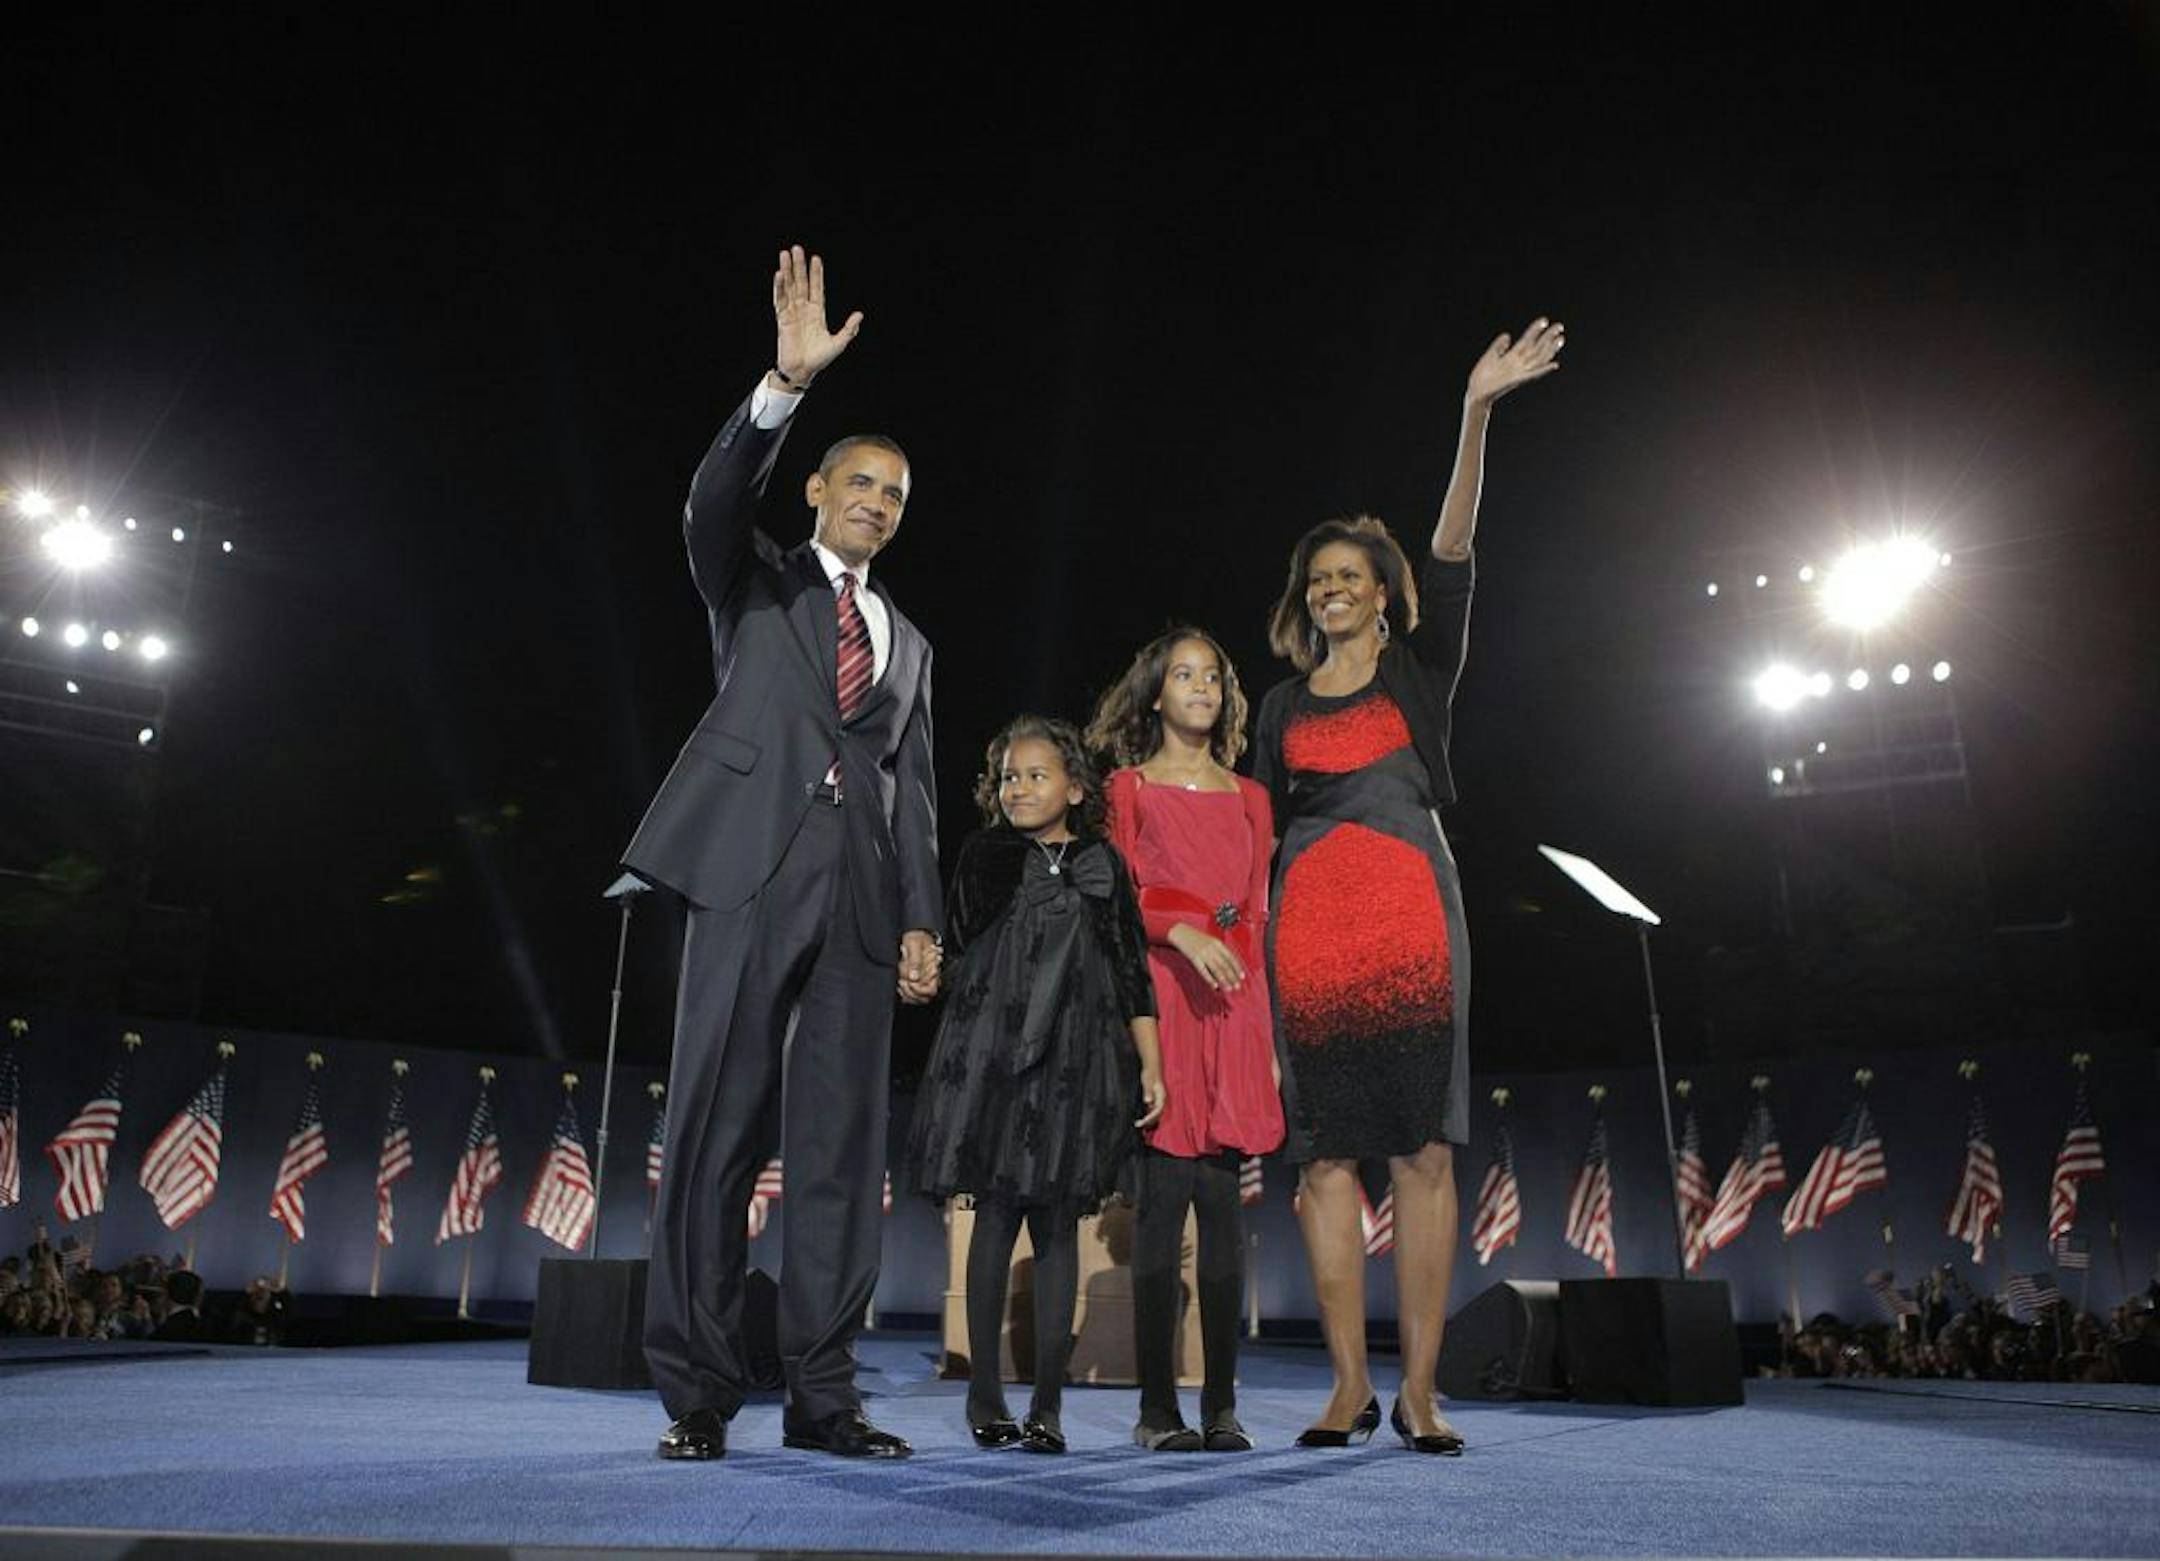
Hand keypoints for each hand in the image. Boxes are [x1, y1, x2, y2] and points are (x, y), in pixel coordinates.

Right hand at [771, 244, 863, 387]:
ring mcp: (792, 313)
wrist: (802, 372)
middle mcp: (804, 309)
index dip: (816, 274)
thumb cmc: (819, 359)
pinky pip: (780, 300)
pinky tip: (780, 274)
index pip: (816, 288)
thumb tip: (860, 314)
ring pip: (789, 287)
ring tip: (785, 254)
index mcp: (817, 313)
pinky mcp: (782, 319)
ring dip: (788, 271)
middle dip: (800, 266)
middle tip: (797, 248)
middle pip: (801, 283)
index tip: (816, 258)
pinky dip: (779, 287)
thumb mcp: (838, 343)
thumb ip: (849, 329)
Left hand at [896, 929, 940, 1004]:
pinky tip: (899, 985)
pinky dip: (904, 994)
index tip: (909, 982)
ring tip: (900, 982)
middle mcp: (930, 979)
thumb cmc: (916, 939)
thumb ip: (915, 960)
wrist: (915, 936)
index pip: (931, 991)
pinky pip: (912, 996)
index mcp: (934, 970)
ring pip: (918, 999)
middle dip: (911, 993)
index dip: (920, 990)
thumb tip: (913, 977)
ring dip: (907, 994)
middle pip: (924, 998)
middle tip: (901, 982)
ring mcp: (923, 982)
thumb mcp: (914, 944)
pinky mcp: (916, 983)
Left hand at [1135, 1067, 1167, 1129]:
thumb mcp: (1148, 1082)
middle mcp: (1161, 1100)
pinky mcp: (1154, 1100)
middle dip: (1148, 1121)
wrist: (1152, 1068)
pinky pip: (1152, 1111)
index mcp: (1161, 1097)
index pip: (1157, 1111)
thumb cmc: (1150, 1074)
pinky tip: (1140, 1118)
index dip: (1150, 1118)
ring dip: (1148, 1120)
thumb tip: (1148, 1101)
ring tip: (1138, 1124)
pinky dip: (1147, 1115)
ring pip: (1155, 1114)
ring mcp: (1158, 1101)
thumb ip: (1148, 1092)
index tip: (1143, 1122)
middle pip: (1157, 1115)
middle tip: (1137, 1124)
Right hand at [1167, 923, 1245, 990]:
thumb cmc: (1197, 938)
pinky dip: (1210, 979)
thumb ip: (1219, 950)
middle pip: (1225, 965)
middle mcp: (1212, 949)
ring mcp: (1203, 954)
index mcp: (1218, 944)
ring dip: (1223, 980)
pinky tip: (1214, 985)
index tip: (1242, 977)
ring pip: (1216, 969)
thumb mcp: (1211, 940)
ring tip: (1228, 988)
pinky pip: (1203, 971)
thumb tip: (1229, 964)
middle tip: (1237, 986)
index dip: (1237, 968)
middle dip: (1232, 977)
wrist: (1181, 933)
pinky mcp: (1194, 958)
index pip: (1231, 957)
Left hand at [1467, 316, 1564, 405]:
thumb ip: (1499, 346)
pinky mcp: (1516, 381)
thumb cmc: (1482, 377)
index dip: (1535, 330)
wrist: (1476, 392)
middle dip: (1548, 337)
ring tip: (1560, 339)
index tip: (1545, 320)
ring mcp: (1519, 372)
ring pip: (1539, 358)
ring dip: (1550, 349)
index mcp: (1512, 357)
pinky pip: (1533, 375)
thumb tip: (1508, 335)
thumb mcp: (1490, 356)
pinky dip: (1544, 370)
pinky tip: (1554, 365)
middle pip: (1537, 348)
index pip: (1527, 340)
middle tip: (1560, 326)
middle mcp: (1518, 364)